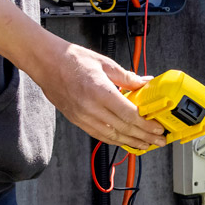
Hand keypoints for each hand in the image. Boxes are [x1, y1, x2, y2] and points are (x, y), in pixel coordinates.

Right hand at [33, 43, 166, 148]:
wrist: (46, 64)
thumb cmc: (72, 59)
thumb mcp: (104, 63)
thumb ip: (127, 77)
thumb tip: (144, 82)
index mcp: (100, 91)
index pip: (128, 114)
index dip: (146, 124)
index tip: (158, 127)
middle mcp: (90, 108)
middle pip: (123, 128)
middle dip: (144, 137)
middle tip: (158, 140)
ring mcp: (82, 117)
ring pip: (111, 136)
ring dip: (131, 142)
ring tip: (146, 145)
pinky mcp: (77, 121)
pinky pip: (99, 135)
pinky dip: (114, 140)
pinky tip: (125, 141)